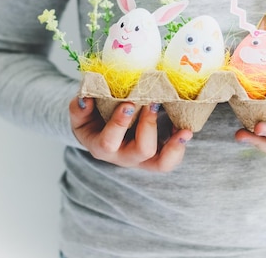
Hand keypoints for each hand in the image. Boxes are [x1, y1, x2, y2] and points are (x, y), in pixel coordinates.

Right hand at [70, 97, 192, 171]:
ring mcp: (142, 159)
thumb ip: (79, 107)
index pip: (109, 142)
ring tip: (184, 130)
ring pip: (161, 164)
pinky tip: (186, 128)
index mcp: (101, 146)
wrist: (102, 129)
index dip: (119, 124)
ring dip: (174, 146)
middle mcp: (123, 157)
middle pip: (140, 151)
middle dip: (148, 126)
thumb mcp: (81, 113)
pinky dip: (181, 145)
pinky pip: (172, 160)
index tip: (129, 103)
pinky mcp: (157, 157)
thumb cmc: (93, 118)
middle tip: (153, 102)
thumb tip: (86, 100)